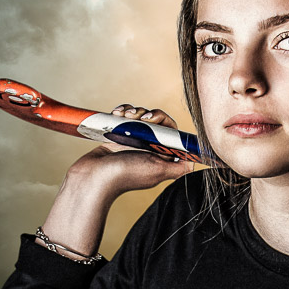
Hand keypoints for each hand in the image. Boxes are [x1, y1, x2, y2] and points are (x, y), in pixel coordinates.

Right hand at [65, 105, 194, 197]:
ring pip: (140, 116)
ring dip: (134, 111)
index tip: (153, 120)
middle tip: (140, 117)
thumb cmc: (126, 175)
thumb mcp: (158, 171)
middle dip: (149, 114)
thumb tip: (194, 163)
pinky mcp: (118, 135)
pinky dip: (122, 112)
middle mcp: (148, 147)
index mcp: (161, 155)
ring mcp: (133, 141)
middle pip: (157, 121)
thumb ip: (178, 167)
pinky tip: (116, 113)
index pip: (172, 132)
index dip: (165, 122)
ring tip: (125, 116)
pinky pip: (125, 117)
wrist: (94, 177)